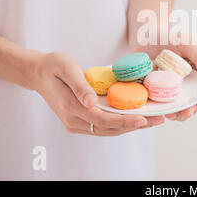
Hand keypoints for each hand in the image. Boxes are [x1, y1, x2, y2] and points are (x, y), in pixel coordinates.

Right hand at [32, 52, 163, 135]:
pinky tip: (135, 118)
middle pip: (109, 128)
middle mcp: (73, 120)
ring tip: (152, 120)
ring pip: (108, 130)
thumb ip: (79, 85)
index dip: (125, 121)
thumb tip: (91, 102)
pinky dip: (120, 124)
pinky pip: (103, 126)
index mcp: (71, 107)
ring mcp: (75, 123)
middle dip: (135, 125)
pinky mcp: (79, 122)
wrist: (38, 73)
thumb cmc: (54, 66)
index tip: (144, 119)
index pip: (103, 119)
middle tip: (158, 119)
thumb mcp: (66, 68)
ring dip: (130, 127)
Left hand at [136, 41, 196, 121]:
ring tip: (172, 114)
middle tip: (187, 113)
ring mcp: (171, 90)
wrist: (146, 36)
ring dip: (177, 114)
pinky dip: (159, 110)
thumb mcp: (187, 42)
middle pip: (194, 102)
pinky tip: (157, 110)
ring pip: (178, 107)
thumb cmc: (169, 37)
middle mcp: (187, 84)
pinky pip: (159, 105)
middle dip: (191, 110)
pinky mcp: (156, 93)